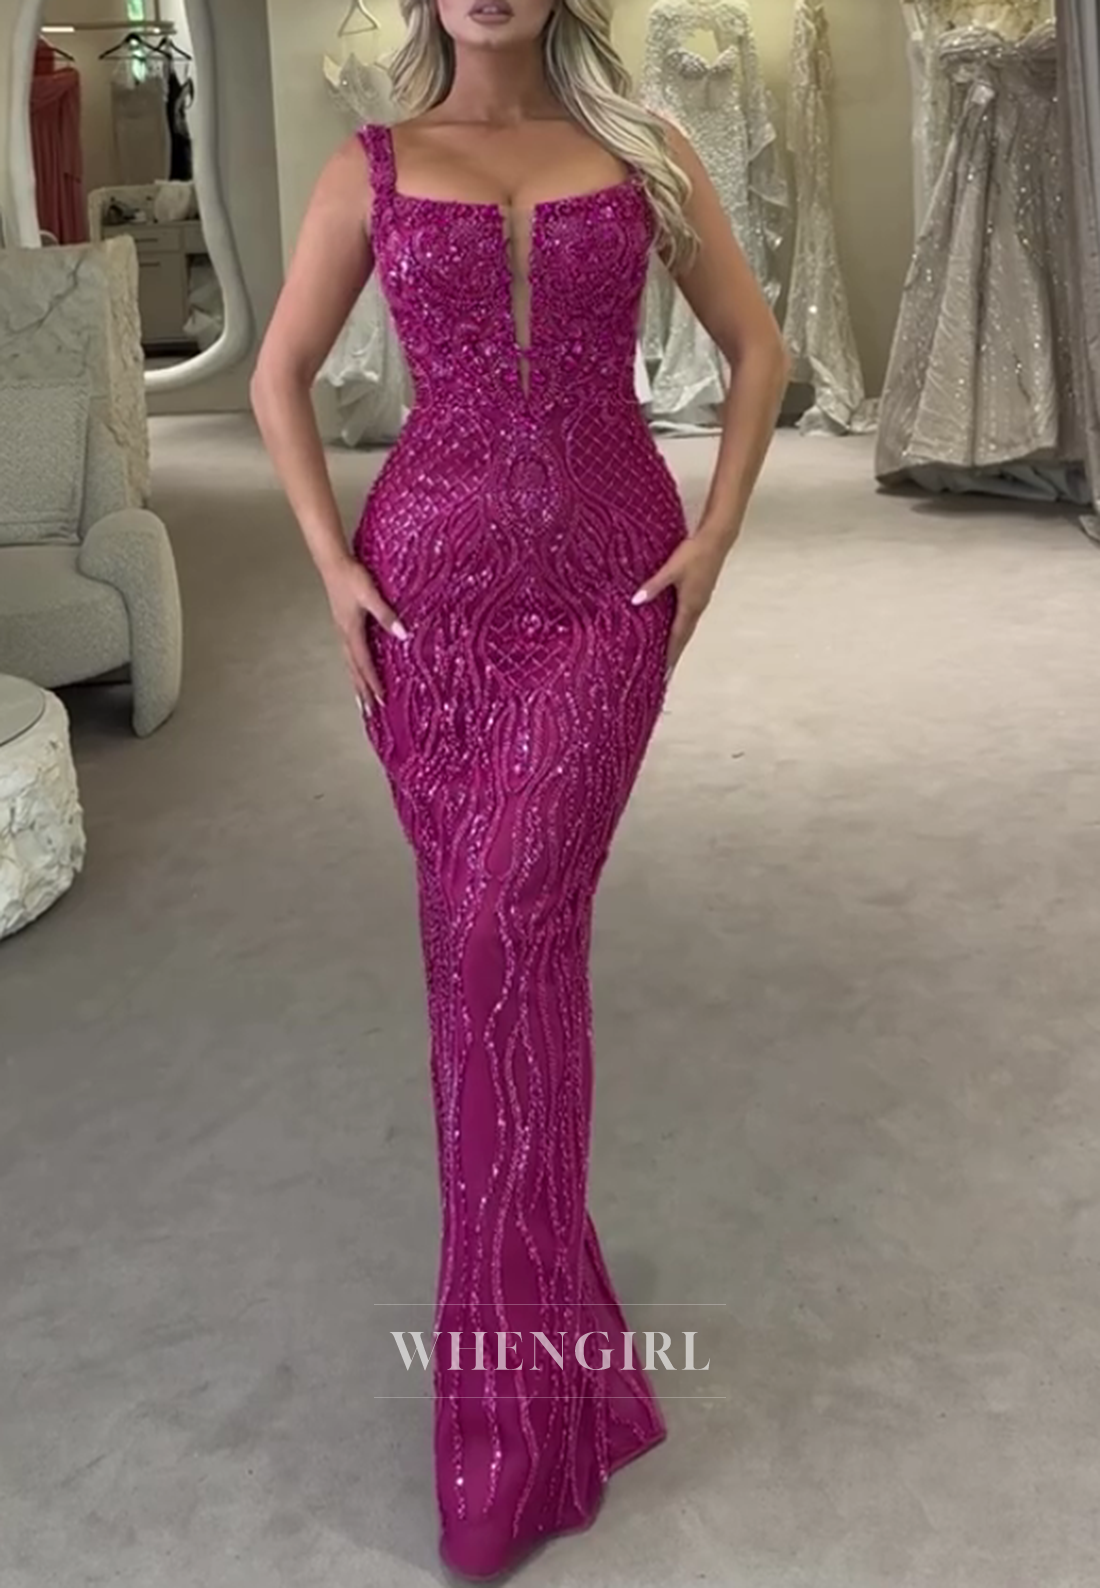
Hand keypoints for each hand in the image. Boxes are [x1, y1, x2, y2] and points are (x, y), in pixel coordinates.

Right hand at [321, 555, 408, 712]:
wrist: (332, 562)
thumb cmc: (352, 576)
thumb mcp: (371, 594)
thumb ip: (386, 615)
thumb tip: (403, 635)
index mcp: (351, 631)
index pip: (364, 664)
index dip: (373, 683)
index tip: (382, 700)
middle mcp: (345, 635)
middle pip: (354, 670)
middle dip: (362, 691)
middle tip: (370, 712)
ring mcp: (342, 630)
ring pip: (350, 663)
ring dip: (357, 682)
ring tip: (362, 699)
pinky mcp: (344, 624)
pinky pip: (350, 653)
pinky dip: (355, 667)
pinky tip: (359, 669)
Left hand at [631, 533, 725, 678]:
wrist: (717, 540)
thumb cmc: (694, 554)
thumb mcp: (671, 570)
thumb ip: (653, 586)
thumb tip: (636, 601)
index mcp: (689, 606)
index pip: (677, 637)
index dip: (670, 655)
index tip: (665, 672)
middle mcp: (696, 608)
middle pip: (683, 637)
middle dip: (674, 654)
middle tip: (665, 672)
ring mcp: (700, 602)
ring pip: (687, 628)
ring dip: (678, 643)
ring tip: (668, 656)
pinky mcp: (700, 594)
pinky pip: (689, 618)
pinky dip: (681, 630)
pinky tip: (675, 630)